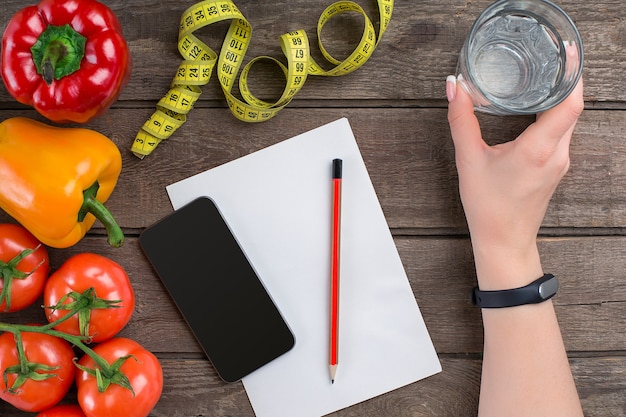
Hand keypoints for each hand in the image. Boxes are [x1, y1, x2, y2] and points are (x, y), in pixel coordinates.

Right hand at [446, 76, 583, 288]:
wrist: (503, 241)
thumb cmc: (488, 207)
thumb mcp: (468, 160)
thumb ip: (461, 120)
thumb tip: (455, 88)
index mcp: (538, 149)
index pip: (570, 102)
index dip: (573, 74)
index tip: (566, 54)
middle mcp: (557, 153)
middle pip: (572, 105)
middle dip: (563, 78)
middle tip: (547, 58)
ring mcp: (560, 160)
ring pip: (568, 118)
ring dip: (558, 96)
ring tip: (540, 77)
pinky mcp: (555, 166)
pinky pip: (561, 131)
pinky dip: (553, 114)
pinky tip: (536, 107)